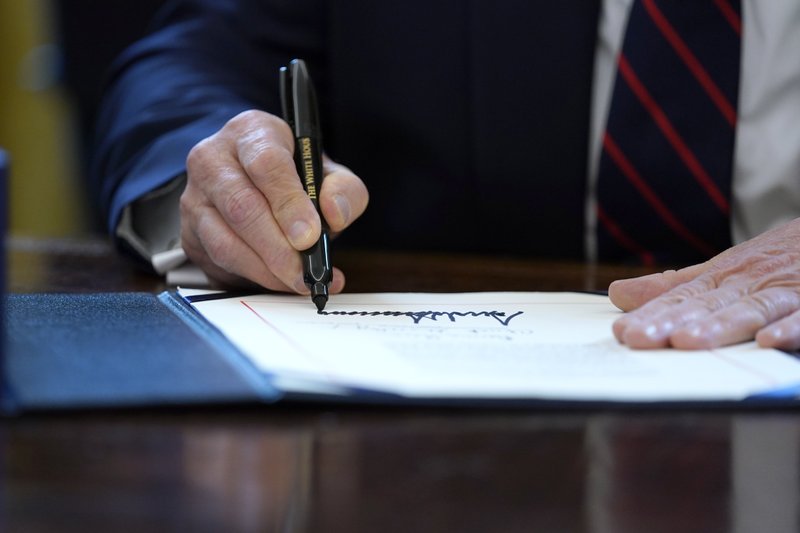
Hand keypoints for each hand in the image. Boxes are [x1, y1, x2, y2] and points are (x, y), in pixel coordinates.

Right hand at [180, 109, 368, 291]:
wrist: (258, 189)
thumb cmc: (295, 179)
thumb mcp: (328, 175)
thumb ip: (344, 190)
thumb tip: (335, 213)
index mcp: (252, 132)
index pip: (266, 163)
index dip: (289, 203)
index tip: (311, 236)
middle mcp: (213, 158)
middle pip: (241, 206)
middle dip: (279, 248)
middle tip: (307, 272)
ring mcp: (195, 196)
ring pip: (225, 240)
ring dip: (266, 270)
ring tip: (298, 281)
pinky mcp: (189, 232)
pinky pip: (218, 262)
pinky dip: (252, 278)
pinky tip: (279, 282)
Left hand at [608, 217, 799, 349]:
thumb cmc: (778, 254)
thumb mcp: (724, 267)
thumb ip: (673, 285)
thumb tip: (617, 293)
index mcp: (723, 277)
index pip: (680, 300)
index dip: (651, 316)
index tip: (622, 333)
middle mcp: (749, 282)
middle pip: (706, 305)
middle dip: (671, 322)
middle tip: (639, 339)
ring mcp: (785, 289)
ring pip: (750, 308)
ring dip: (720, 325)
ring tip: (687, 341)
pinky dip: (791, 327)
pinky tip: (769, 341)